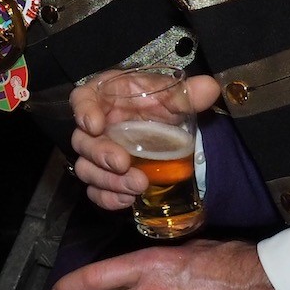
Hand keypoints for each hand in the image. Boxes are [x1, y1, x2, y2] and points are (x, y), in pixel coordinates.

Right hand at [69, 72, 219, 212]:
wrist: (166, 129)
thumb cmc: (160, 105)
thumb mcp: (174, 97)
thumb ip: (189, 93)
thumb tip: (208, 88)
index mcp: (104, 98)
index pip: (81, 99)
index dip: (83, 111)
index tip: (95, 125)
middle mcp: (95, 126)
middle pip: (82, 141)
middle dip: (100, 154)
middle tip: (122, 163)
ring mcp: (96, 154)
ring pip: (87, 170)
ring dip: (108, 181)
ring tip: (137, 186)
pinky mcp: (104, 176)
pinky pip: (96, 191)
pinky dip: (109, 198)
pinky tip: (128, 200)